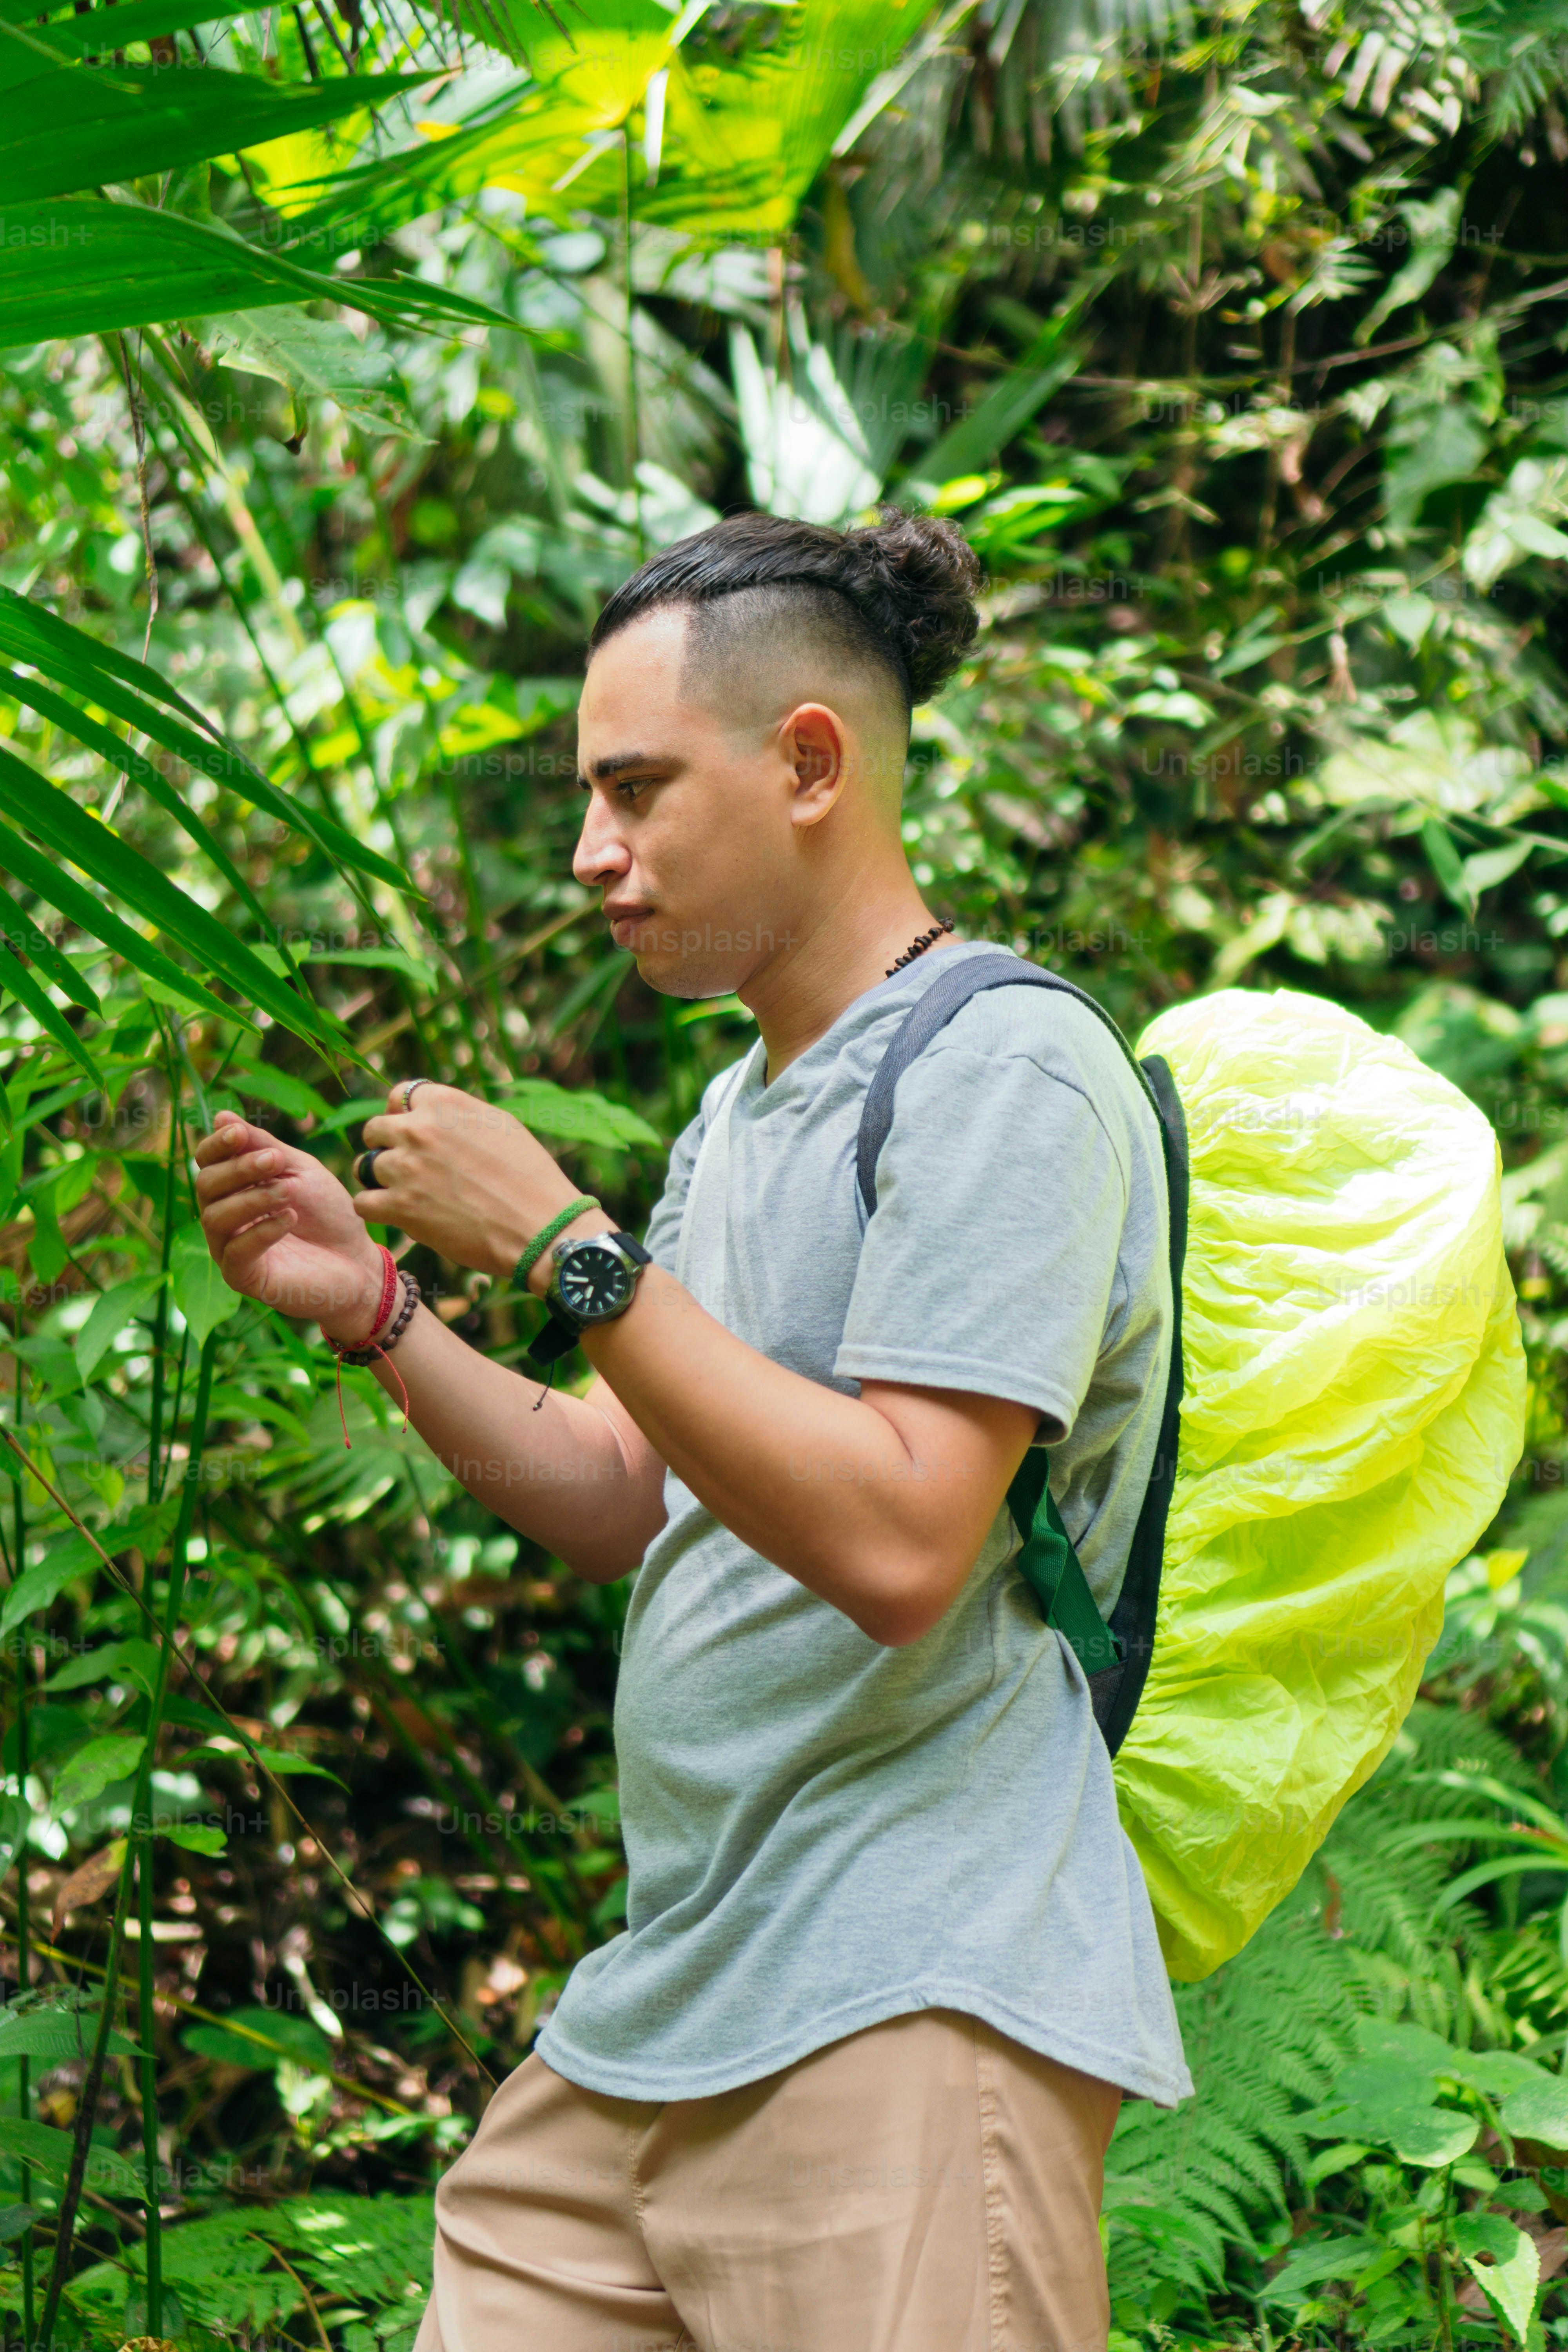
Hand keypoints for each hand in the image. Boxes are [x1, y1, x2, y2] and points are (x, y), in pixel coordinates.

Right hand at [192, 1112, 386, 1341]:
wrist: (358, 1261)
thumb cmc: (329, 1214)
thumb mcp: (300, 1171)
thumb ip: (263, 1147)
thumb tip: (221, 1116)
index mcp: (234, 1187)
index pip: (206, 1161)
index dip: (217, 1144)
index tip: (239, 1132)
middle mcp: (224, 1217)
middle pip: (206, 1185)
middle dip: (239, 1168)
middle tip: (277, 1161)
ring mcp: (229, 1249)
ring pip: (214, 1217)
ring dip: (252, 1198)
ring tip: (289, 1192)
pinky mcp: (243, 1277)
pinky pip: (235, 1252)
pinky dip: (261, 1231)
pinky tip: (290, 1219)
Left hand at [352, 1082, 606, 1286]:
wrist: (541, 1227)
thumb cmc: (531, 1178)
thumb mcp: (499, 1126)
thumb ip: (459, 1117)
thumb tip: (436, 1116)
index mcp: (445, 1103)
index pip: (399, 1096)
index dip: (401, 1115)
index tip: (410, 1133)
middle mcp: (419, 1129)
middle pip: (375, 1130)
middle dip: (386, 1146)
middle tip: (405, 1167)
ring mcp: (406, 1168)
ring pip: (365, 1166)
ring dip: (380, 1179)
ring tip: (403, 1194)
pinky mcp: (400, 1207)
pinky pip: (364, 1202)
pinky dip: (377, 1209)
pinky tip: (398, 1215)